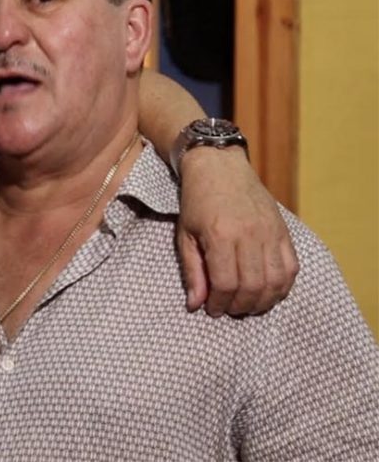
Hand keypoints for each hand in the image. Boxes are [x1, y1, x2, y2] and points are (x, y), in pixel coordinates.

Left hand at [176, 147, 298, 315]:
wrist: (219, 167)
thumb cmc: (197, 202)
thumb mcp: (185, 236)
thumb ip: (192, 271)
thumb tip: (195, 305)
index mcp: (221, 235)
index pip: (226, 284)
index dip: (219, 303)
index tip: (212, 309)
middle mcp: (250, 235)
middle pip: (252, 287)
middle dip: (240, 306)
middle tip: (228, 309)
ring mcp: (270, 232)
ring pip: (276, 281)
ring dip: (262, 301)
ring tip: (247, 305)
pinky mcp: (283, 231)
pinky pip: (291, 268)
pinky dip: (282, 287)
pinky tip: (267, 292)